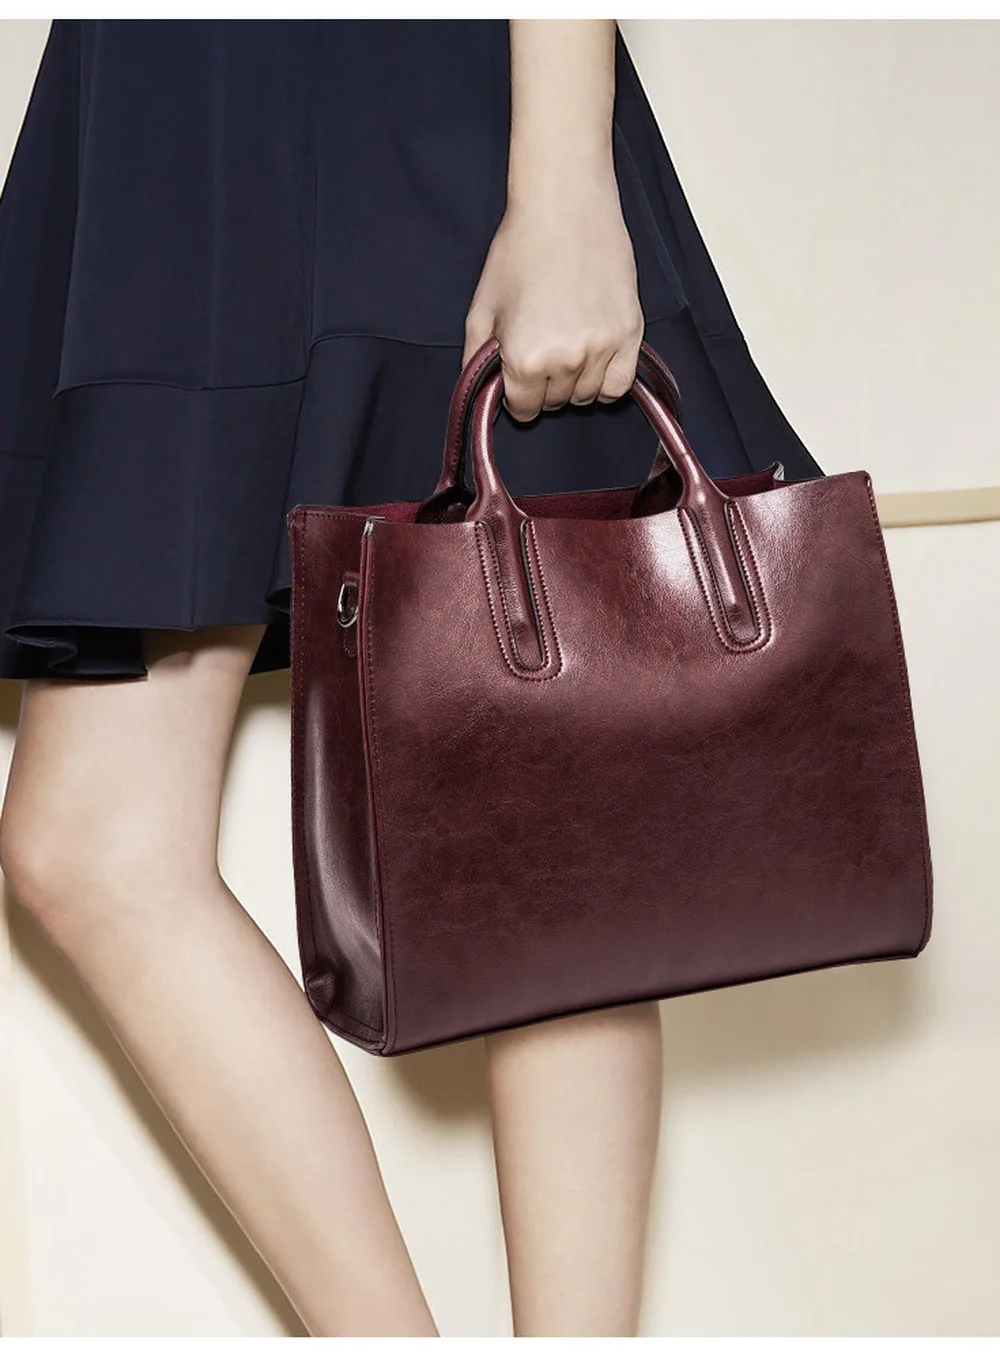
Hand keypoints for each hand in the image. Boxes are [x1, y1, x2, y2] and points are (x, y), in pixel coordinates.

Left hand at [462, 174, 644, 422]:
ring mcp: (603, 348)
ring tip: (566, 345)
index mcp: (525, 358)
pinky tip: (593, 360)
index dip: (516, 395)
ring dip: (574, 382)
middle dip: (543, 385)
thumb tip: (480, 395)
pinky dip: (606, 381)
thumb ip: (476, 360)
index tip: (517, 377)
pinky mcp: (630, 334)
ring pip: (586, 396)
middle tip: (541, 348)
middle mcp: (566, 360)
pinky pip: (619, 385)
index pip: (523, 410)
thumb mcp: (482, 308)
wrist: (564, 207)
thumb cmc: (519, 251)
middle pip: (555, 403)